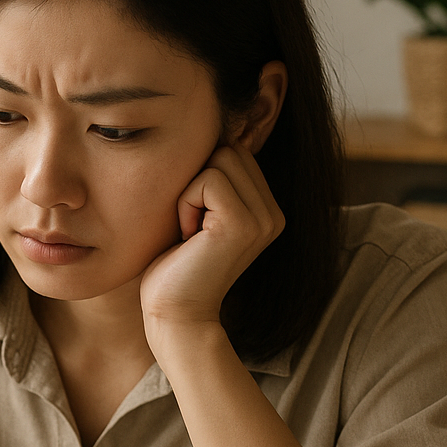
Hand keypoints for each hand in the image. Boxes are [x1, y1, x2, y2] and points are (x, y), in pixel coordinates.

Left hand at [139, 141, 284, 333]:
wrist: (175, 315)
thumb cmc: (174, 268)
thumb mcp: (197, 215)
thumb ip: (212, 182)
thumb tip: (208, 131)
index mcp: (265, 208)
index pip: (233, 152)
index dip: (201, 178)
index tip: (194, 221)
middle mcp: (273, 212)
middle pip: (228, 150)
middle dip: (196, 182)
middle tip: (190, 227)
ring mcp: (263, 218)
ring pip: (219, 160)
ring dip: (189, 193)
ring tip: (190, 232)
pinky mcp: (243, 223)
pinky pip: (206, 180)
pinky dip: (185, 205)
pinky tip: (188, 238)